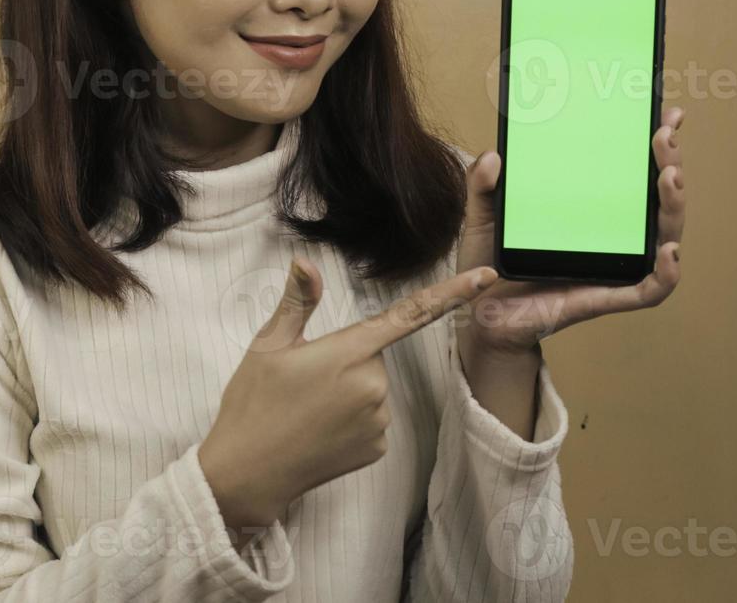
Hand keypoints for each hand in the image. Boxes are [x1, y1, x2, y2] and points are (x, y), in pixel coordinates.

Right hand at [199, 256, 497, 540]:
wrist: (247, 474)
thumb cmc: (252, 404)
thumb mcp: (268, 346)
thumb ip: (297, 301)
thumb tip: (305, 261)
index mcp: (348, 351)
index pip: (411, 313)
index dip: (453, 293)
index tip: (489, 276)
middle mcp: (373, 385)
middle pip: (373, 356)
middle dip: (346, 361)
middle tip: (304, 382)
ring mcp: (379, 420)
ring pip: (373, 388)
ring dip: (348, 393)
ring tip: (307, 410)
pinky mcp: (378, 448)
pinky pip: (373, 419)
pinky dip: (352, 421)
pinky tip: (320, 431)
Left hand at [455, 106, 687, 356]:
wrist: (481, 316)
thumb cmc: (489, 264)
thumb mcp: (484, 216)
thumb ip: (483, 185)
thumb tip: (494, 156)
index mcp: (591, 210)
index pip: (633, 174)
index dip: (654, 146)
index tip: (665, 114)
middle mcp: (612, 235)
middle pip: (657, 199)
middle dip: (670, 164)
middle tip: (664, 135)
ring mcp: (614, 266)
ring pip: (664, 236)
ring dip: (674, 206)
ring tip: (672, 176)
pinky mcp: (606, 298)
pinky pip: (649, 290)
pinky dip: (667, 273)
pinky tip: (669, 250)